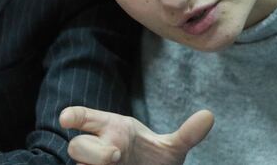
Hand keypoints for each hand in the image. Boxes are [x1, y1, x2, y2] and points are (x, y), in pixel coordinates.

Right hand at [59, 106, 214, 164]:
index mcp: (112, 131)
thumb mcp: (172, 148)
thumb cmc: (152, 160)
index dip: (75, 117)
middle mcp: (98, 150)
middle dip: (90, 150)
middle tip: (115, 155)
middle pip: (78, 146)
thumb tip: (210, 116)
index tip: (67, 118)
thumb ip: (187, 134)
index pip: (86, 118)